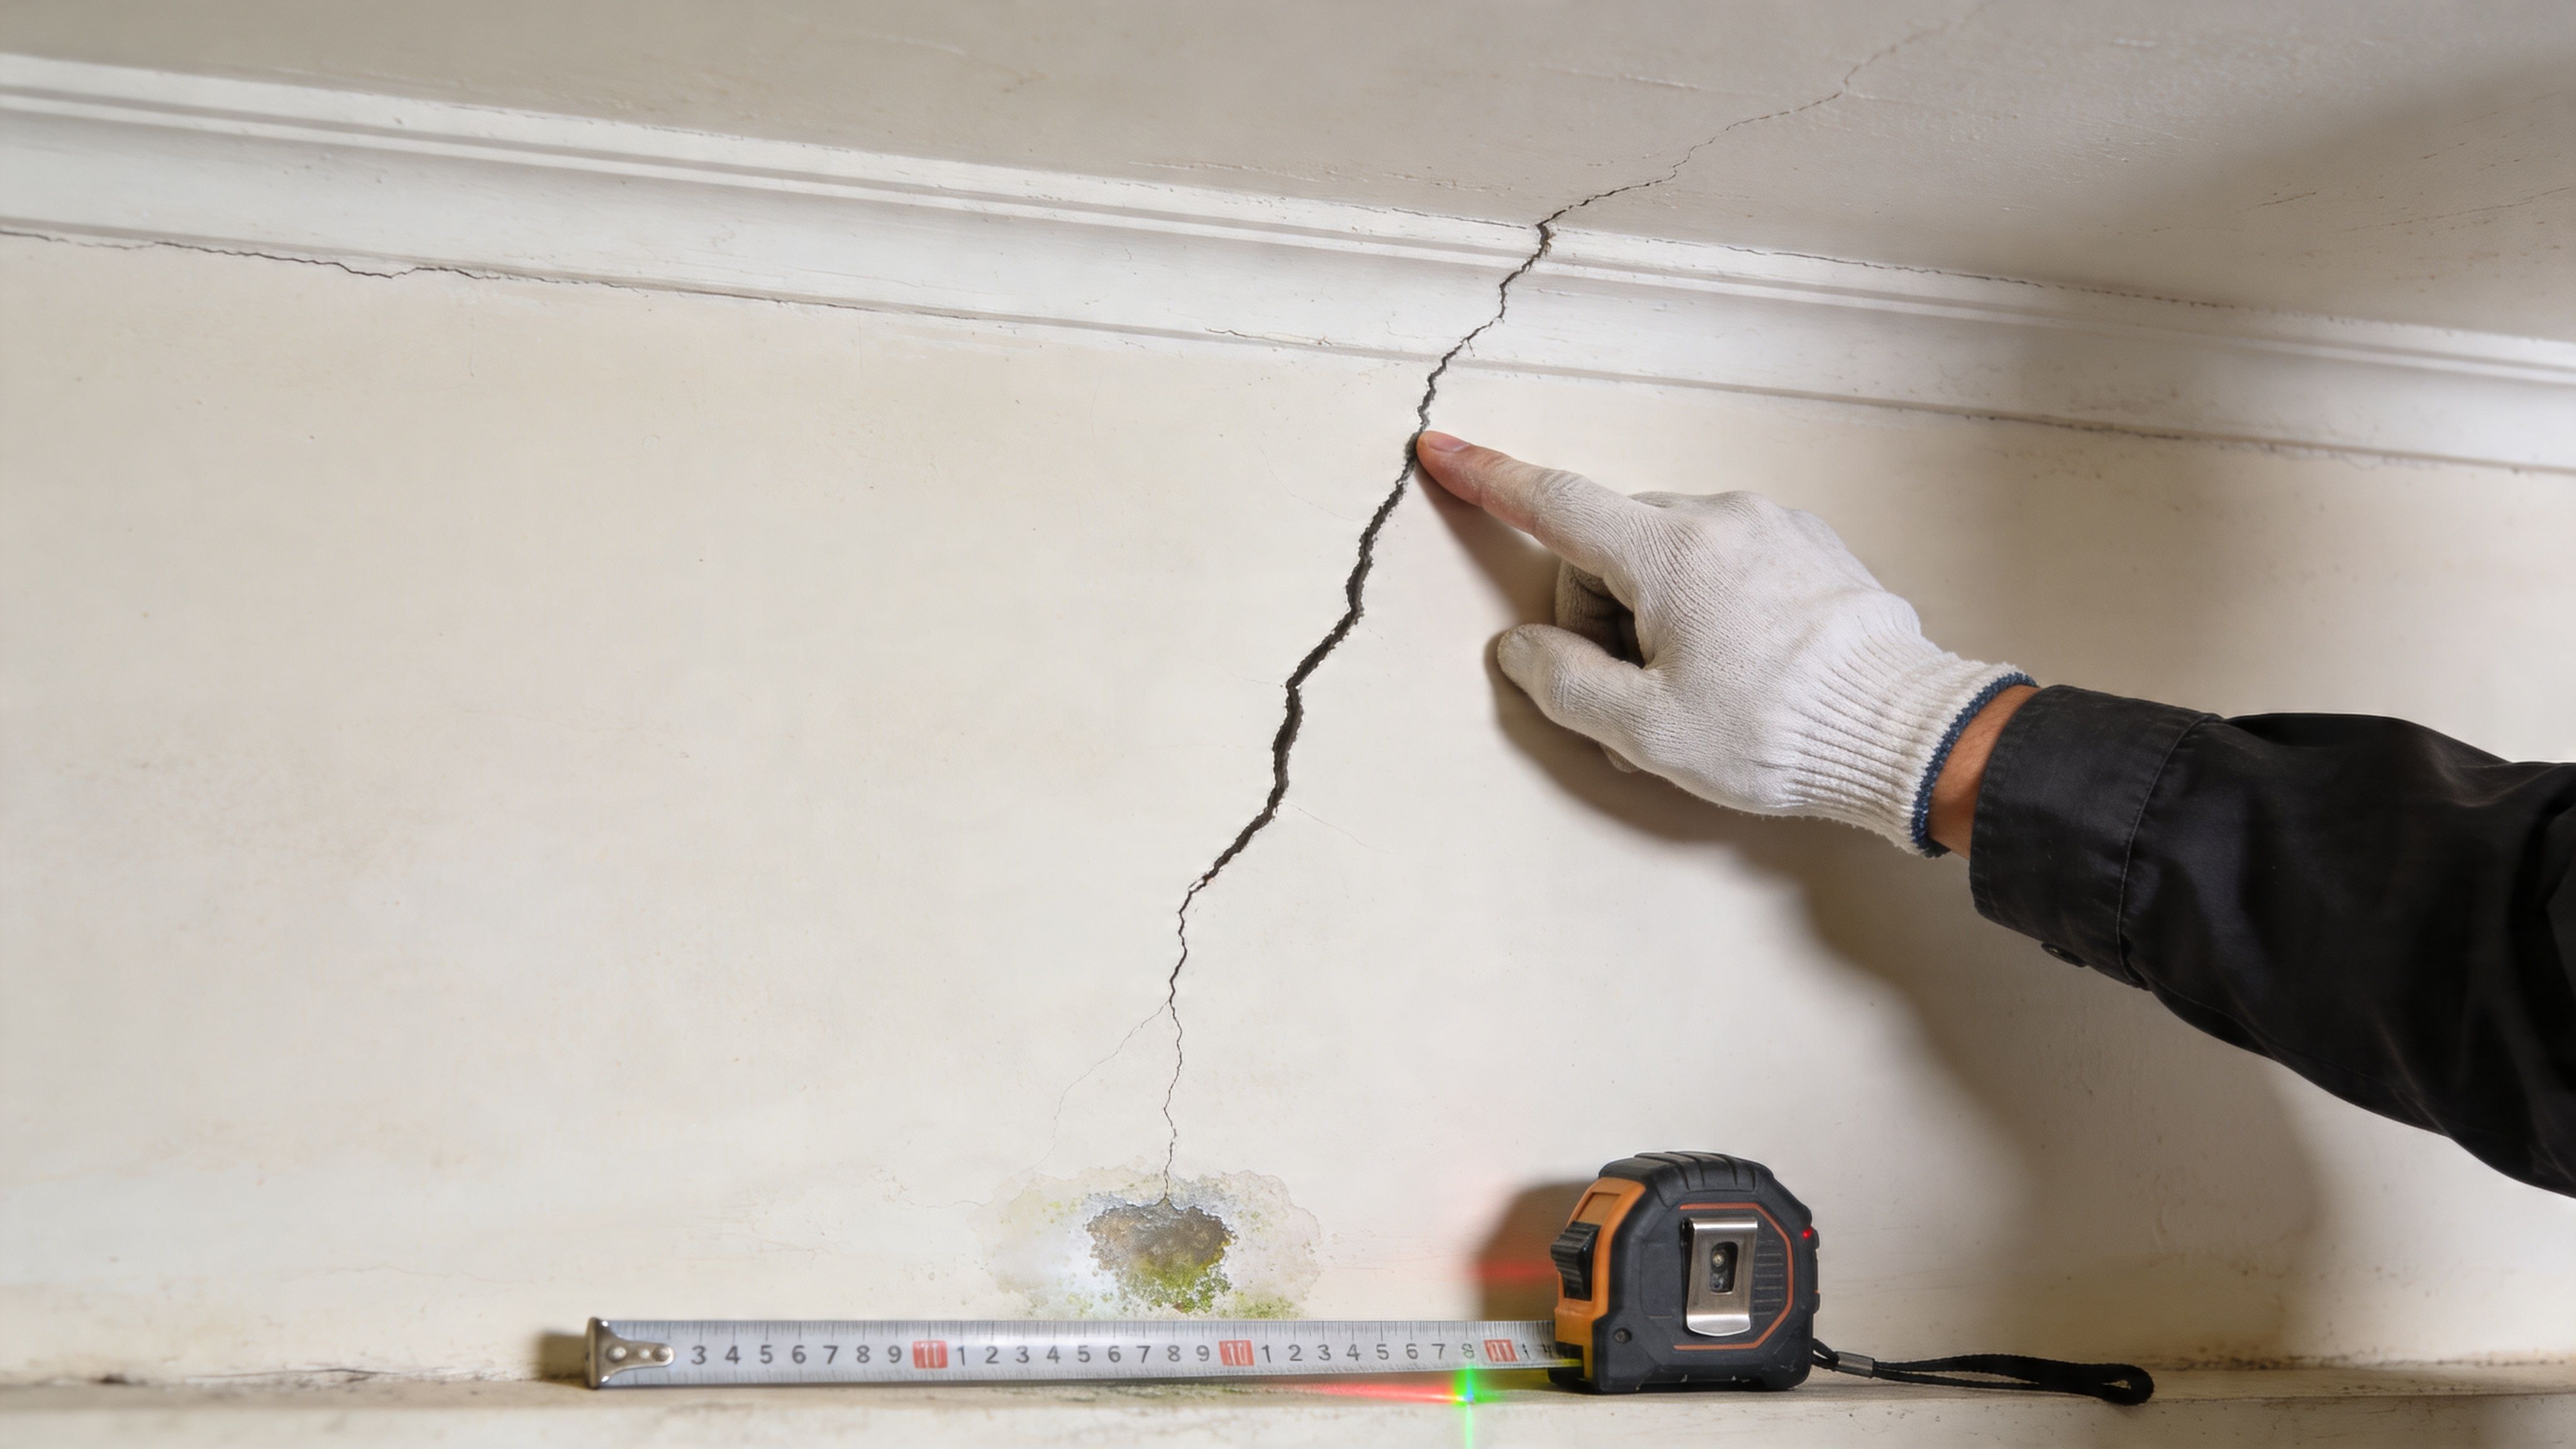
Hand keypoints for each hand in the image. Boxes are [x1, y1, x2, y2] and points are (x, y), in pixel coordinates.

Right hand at [1416, 431, 2028, 854]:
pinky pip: (1728, 564)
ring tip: (1698, 696)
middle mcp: (1723, 518)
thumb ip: (1564, 684)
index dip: (1488, 477)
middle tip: (1636, 699)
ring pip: (1671, 557)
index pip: (1555, 501)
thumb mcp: (1646, 733)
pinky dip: (1710, 611)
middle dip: (1600, 615)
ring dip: (1657, 619)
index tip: (1440, 448)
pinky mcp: (1813, 551)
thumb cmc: (1778, 733)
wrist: (1906, 735)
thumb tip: (1523, 649)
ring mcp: (1775, 529)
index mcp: (1671, 551)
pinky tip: (1741, 674)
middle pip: (1613, 545)